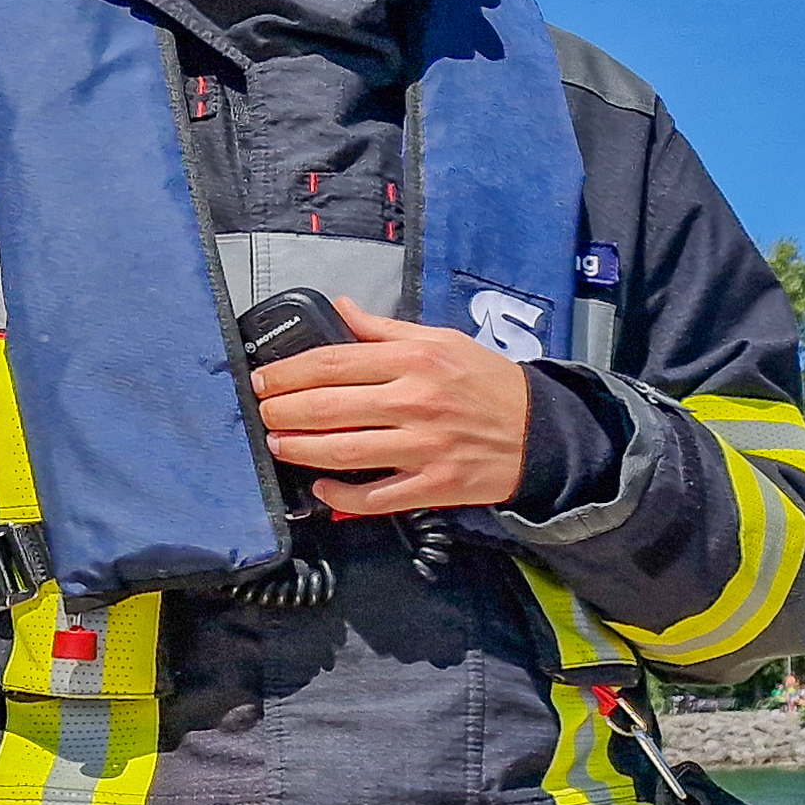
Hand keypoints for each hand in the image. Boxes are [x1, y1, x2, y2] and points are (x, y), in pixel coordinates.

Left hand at [251, 297, 530, 513]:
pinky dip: (341, 494)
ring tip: (279, 445)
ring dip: (299, 450)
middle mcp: (414, 403)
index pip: (331, 363)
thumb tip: (340, 309)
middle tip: (262, 414)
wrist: (541, 433)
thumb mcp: (443, 341)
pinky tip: (321, 487)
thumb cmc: (490, 384)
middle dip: (281, 412)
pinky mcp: (433, 486)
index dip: (287, 373)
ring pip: (341, 452)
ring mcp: (423, 448)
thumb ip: (385, 330)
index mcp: (414, 361)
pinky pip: (375, 496)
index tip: (263, 380)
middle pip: (326, 408)